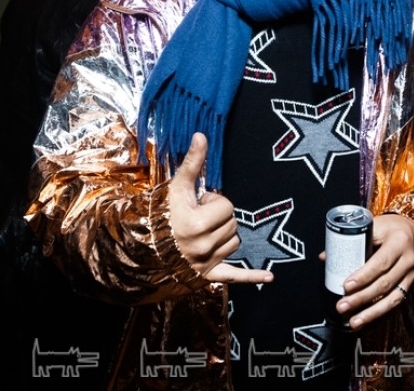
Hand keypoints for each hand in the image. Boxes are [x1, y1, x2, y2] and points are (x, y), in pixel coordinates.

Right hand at [168, 133, 272, 284]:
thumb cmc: (160, 213)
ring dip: (223, 236)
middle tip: (197, 218)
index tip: (198, 205)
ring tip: (201, 233)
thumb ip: (192, 163)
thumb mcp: (176, 187)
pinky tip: (269, 278)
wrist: (143, 245)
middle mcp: (203, 246)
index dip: (214, 201)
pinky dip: (251, 277)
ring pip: (234, 243)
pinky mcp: (208, 276)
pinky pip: (235, 277)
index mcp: (197, 224)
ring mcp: (206, 263)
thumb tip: (201, 135)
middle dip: (219, 218)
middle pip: (233, 224)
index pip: (227, 206)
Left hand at [332, 213, 413, 329]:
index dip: (363, 276)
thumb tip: (325, 256)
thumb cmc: (391, 228)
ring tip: (354, 322)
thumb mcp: (375, 226)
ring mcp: (412, 275)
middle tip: (342, 306)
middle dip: (362, 298)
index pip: (380, 262)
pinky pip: (396, 303)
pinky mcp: (411, 286)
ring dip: (372, 313)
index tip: (346, 286)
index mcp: (399, 242)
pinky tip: (367, 322)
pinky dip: (381, 315)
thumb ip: (351, 240)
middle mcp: (408, 260)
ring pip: (392, 299)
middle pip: (385, 284)